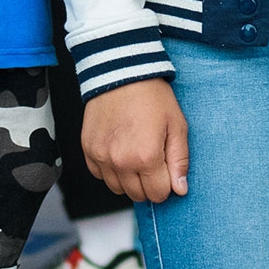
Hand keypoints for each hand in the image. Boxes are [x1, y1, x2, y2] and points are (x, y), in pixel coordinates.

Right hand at [80, 77, 187, 203]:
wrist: (121, 73)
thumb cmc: (152, 97)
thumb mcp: (177, 125)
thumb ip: (180, 161)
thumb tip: (180, 189)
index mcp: (146, 157)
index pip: (158, 194)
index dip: (166, 184)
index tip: (166, 169)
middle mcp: (120, 161)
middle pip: (137, 195)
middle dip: (149, 183)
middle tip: (153, 160)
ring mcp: (101, 157)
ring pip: (118, 189)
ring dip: (129, 179)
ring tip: (136, 155)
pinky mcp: (88, 150)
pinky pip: (100, 175)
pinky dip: (111, 170)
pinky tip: (120, 151)